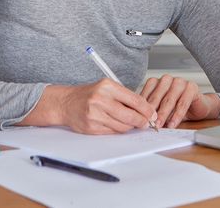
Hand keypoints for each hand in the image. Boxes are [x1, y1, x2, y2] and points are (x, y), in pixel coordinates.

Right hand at [19, 80, 157, 134]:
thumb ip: (126, 97)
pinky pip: (112, 132)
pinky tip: (118, 125)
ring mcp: (95, 114)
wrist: (66, 103)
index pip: (135, 100)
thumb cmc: (90, 94)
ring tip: (131, 123)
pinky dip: (118, 130)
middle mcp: (100, 99)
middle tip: (147, 123)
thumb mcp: (107, 88)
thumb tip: (146, 110)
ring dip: (130, 126)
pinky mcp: (91, 127)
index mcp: (107, 86)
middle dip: (142, 121)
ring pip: (122, 126)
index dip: (147, 109)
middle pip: (130, 115)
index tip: (153, 114)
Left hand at [140, 75, 219, 128]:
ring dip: (163, 114)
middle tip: (148, 124)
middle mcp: (167, 79)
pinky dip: (177, 115)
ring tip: (159, 126)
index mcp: (156, 82)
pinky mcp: (192, 87)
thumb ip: (151, 112)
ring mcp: (180, 81)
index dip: (142, 107)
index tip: (138, 119)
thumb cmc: (175, 108)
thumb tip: (138, 121)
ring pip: (169, 99)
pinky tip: (173, 124)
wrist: (197, 107)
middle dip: (152, 112)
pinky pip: (183, 102)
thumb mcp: (160, 109)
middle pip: (157, 97)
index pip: (146, 93)